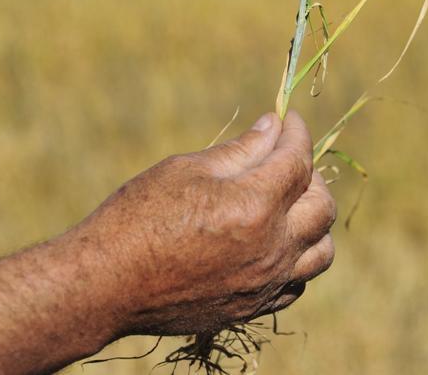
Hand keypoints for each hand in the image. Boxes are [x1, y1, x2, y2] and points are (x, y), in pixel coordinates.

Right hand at [74, 111, 336, 336]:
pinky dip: (297, 258)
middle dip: (311, 174)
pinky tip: (275, 243)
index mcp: (255, 206)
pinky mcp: (253, 308)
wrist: (106, 285)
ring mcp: (266, 283)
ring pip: (321, 250)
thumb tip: (273, 127)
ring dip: (313, 221)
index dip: (297, 133)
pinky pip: (298, 283)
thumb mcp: (186, 170)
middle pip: (322, 205)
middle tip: (286, 159)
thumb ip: (240, 150)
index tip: (289, 120)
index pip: (298, 160)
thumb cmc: (138, 218)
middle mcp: (272, 249)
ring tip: (288, 204)